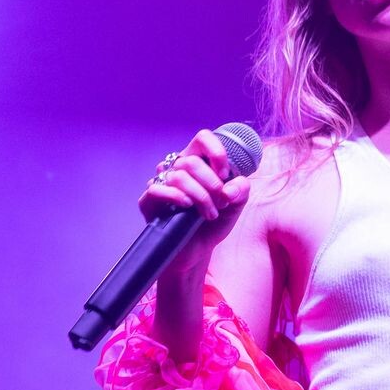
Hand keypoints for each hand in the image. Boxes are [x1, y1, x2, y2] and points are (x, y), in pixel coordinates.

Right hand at [138, 128, 253, 276]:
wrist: (197, 251)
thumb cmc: (214, 223)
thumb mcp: (236, 205)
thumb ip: (241, 190)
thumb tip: (228, 188)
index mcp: (198, 163)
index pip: (202, 138)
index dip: (216, 152)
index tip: (225, 174)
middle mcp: (177, 169)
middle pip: (191, 161)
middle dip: (212, 184)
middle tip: (222, 203)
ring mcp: (161, 183)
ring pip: (178, 176)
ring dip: (200, 197)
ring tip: (210, 215)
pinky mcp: (148, 201)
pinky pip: (157, 189)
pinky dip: (175, 196)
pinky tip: (187, 207)